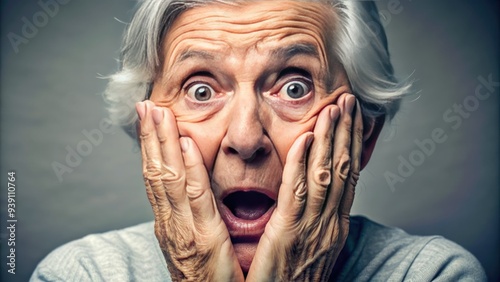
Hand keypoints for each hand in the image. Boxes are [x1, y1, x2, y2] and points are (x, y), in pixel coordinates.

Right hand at [137, 101, 243, 281]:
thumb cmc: (207, 280)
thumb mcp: (194, 244)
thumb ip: (192, 218)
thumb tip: (192, 194)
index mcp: (169, 223)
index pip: (156, 177)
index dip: (151, 147)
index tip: (149, 119)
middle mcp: (170, 223)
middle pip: (156, 171)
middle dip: (151, 137)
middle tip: (146, 105)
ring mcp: (183, 230)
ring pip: (169, 178)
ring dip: (163, 143)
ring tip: (158, 112)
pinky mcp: (203, 239)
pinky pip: (196, 198)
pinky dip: (188, 170)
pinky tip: (185, 146)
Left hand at [246, 94, 361, 280]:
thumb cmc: (294, 280)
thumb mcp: (312, 247)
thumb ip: (314, 220)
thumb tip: (314, 196)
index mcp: (335, 225)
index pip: (349, 177)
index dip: (352, 145)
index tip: (353, 118)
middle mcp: (331, 223)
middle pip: (343, 169)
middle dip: (347, 133)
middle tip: (349, 101)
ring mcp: (313, 228)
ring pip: (325, 174)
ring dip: (330, 139)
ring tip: (333, 108)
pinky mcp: (289, 234)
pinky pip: (297, 193)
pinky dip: (302, 164)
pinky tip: (306, 139)